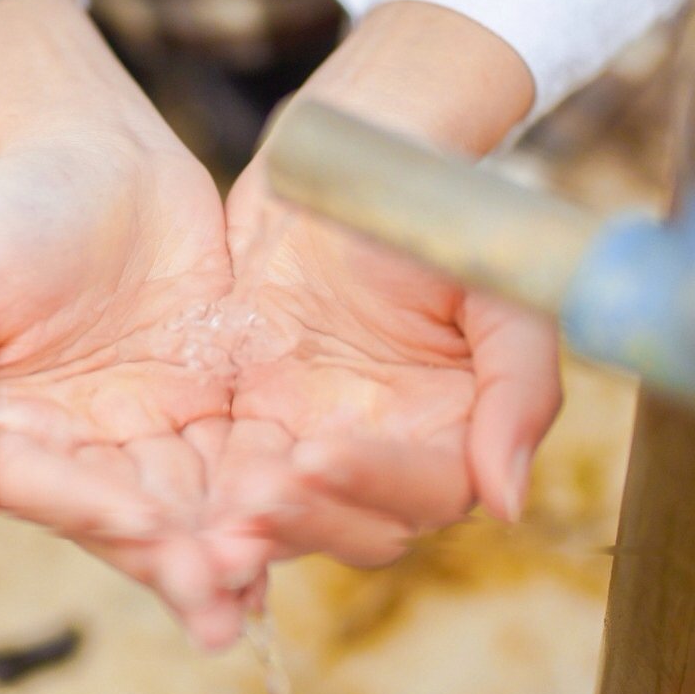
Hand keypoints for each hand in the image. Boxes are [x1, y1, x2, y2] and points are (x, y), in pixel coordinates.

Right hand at [0, 0, 252, 645]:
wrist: (98, 145)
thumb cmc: (5, 215)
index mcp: (10, 437)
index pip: (53, 493)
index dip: (98, 516)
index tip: (149, 536)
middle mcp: (83, 452)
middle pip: (128, 520)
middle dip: (174, 563)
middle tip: (218, 605)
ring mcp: (152, 432)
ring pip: (193, 505)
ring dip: (225, 549)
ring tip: (256, 593)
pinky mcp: (217, 406)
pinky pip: (245, 460)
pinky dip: (270, 498)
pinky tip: (304, 529)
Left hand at [207, 3, 563, 570]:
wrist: (351, 161)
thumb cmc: (437, 213)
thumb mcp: (495, 286)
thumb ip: (520, 390)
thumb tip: (508, 504)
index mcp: (458, 431)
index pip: (430, 493)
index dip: (377, 484)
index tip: (321, 455)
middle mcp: (392, 455)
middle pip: (359, 528)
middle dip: (308, 519)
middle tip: (254, 499)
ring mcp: (319, 445)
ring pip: (293, 520)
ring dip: (256, 531)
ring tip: (212, 525)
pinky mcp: (254, 428)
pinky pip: (232, 485)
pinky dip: (210, 508)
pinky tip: (174, 514)